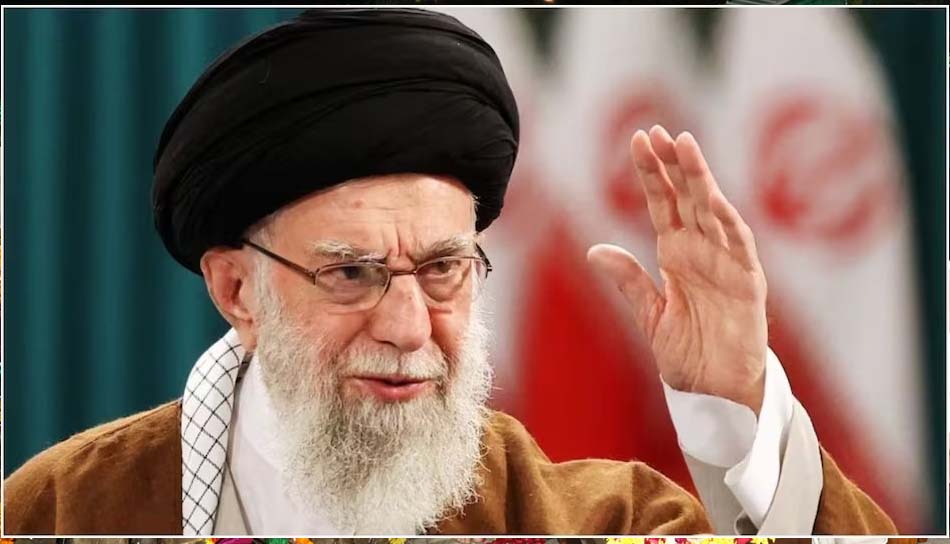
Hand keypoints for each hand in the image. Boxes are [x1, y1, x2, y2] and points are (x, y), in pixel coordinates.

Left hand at [588, 126, 767, 413]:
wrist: (718, 395)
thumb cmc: (691, 356)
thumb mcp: (651, 315)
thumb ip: (630, 281)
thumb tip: (595, 250)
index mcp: (677, 255)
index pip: (663, 203)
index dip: (652, 173)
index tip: (639, 140)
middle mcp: (702, 251)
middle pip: (686, 197)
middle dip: (672, 163)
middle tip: (656, 131)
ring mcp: (727, 263)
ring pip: (713, 210)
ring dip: (700, 179)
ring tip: (684, 145)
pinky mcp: (748, 284)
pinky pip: (739, 246)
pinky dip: (727, 220)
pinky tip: (713, 197)